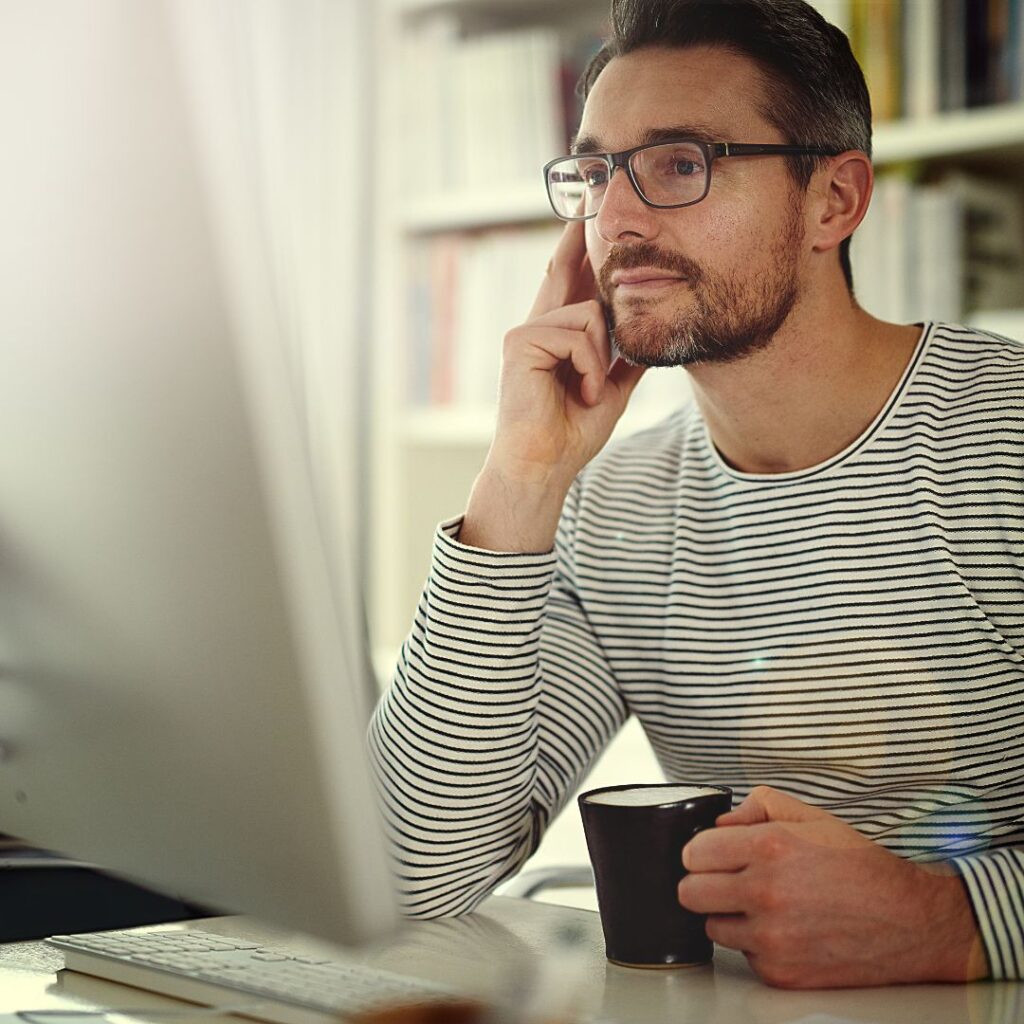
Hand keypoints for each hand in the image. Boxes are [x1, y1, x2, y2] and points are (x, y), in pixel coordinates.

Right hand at [460, 220, 645, 551]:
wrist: (544, 466)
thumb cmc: (571, 434)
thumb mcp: (611, 390)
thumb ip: (624, 361)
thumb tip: (649, 338)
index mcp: (557, 337)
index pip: (568, 283)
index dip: (577, 248)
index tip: (585, 213)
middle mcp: (537, 326)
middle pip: (562, 270)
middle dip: (577, 236)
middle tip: (589, 192)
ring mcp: (525, 332)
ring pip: (590, 314)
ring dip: (602, 360)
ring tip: (590, 393)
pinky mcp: (520, 342)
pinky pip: (577, 334)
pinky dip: (590, 368)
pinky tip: (583, 392)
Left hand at [677, 785, 988, 987]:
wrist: (911, 921)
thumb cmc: (861, 866)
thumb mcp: (811, 816)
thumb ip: (758, 805)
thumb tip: (721, 823)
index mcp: (769, 848)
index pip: (693, 853)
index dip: (703, 851)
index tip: (714, 854)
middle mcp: (766, 893)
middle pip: (689, 893)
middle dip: (705, 883)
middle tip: (728, 880)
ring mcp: (772, 938)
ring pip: (712, 927)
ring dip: (729, 915)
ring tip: (763, 904)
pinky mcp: (781, 972)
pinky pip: (744, 954)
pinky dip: (755, 943)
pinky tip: (785, 928)